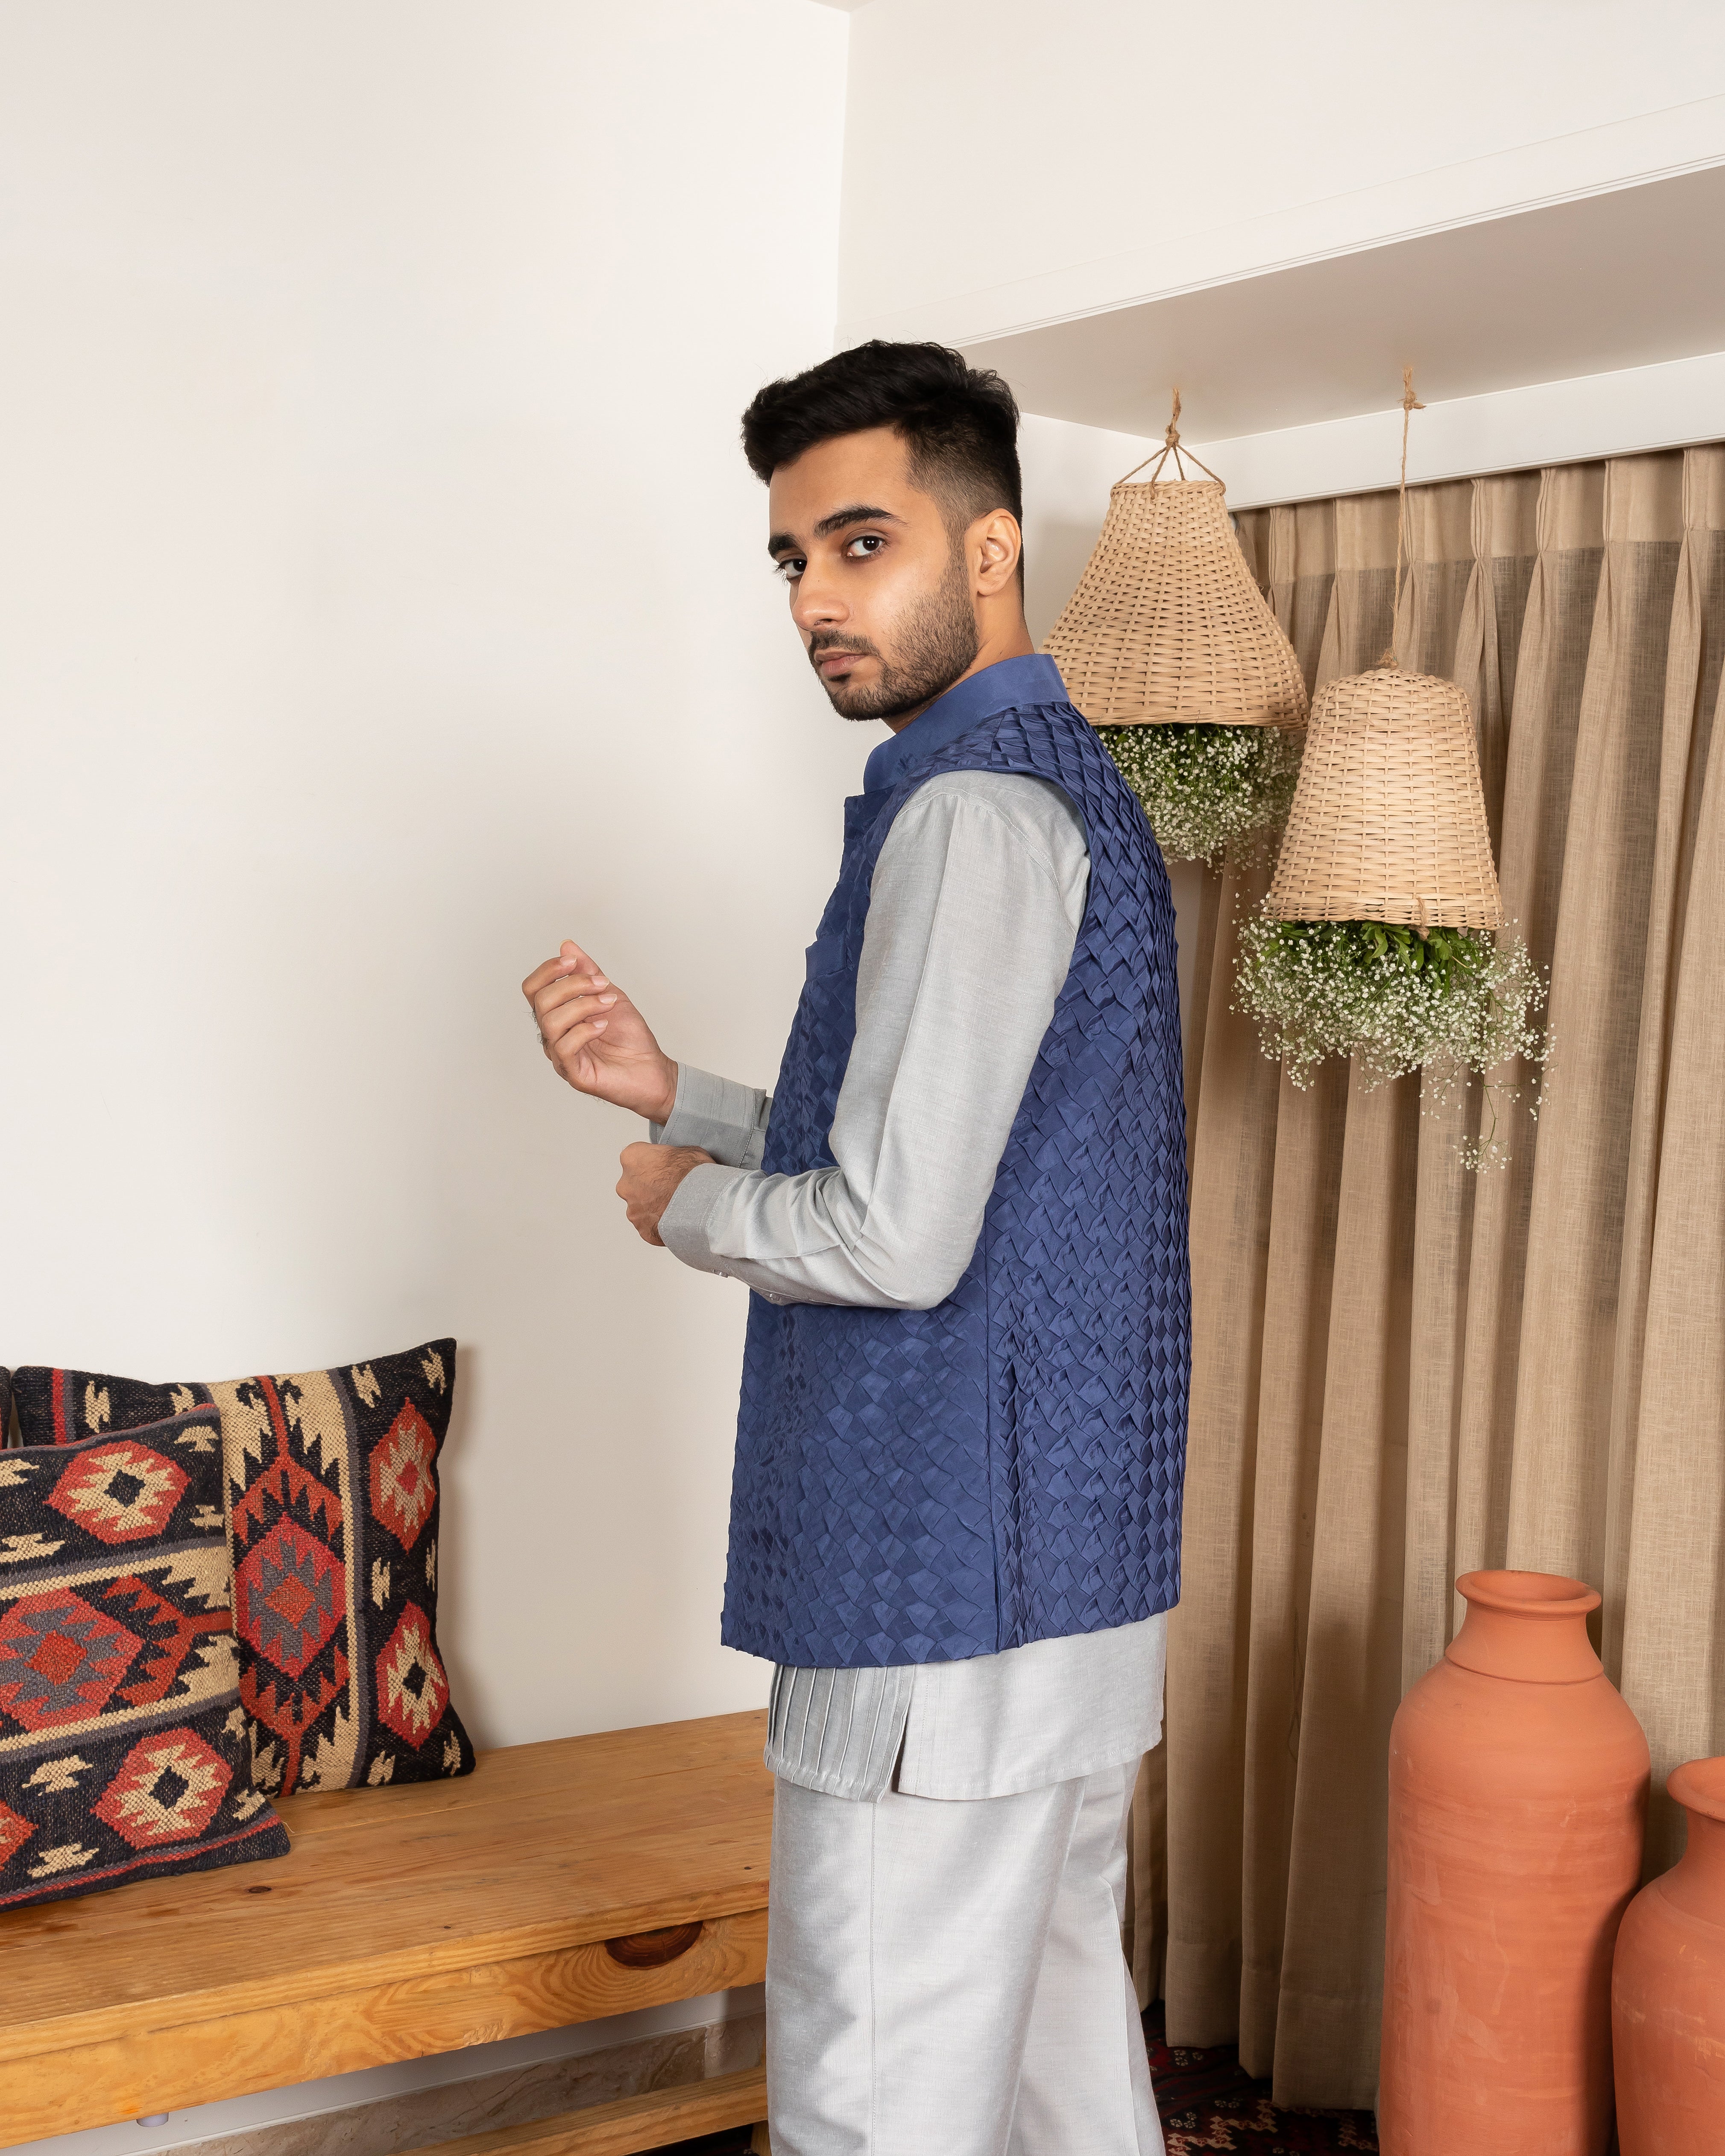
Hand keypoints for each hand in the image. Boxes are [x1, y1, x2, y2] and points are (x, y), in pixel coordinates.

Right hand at [522, 940, 677, 1121]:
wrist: (651, 1069)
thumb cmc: (630, 1037)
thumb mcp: (609, 994)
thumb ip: (587, 972)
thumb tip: (567, 946)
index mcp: (558, 1014)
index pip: (533, 988)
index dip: (548, 970)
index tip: (573, 961)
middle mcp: (553, 1034)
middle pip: (540, 1000)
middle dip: (573, 985)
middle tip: (602, 985)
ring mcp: (560, 1054)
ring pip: (551, 1021)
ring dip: (584, 1005)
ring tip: (608, 1005)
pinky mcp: (572, 1072)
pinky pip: (564, 1047)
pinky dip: (585, 1030)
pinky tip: (603, 1026)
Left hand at [617, 1142, 713, 1245]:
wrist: (701, 1202)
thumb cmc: (693, 1174)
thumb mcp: (686, 1152)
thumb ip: (670, 1157)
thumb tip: (676, 1162)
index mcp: (632, 1159)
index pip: (635, 1159)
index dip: (652, 1164)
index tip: (663, 1169)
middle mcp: (626, 1185)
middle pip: (634, 1185)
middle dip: (649, 1188)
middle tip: (669, 1188)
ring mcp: (633, 1210)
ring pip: (640, 1208)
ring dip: (654, 1207)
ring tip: (675, 1206)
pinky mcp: (642, 1229)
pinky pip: (649, 1226)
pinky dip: (659, 1224)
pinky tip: (675, 1219)